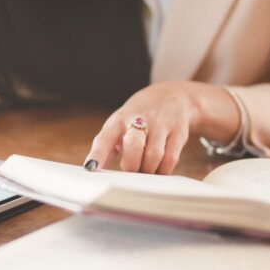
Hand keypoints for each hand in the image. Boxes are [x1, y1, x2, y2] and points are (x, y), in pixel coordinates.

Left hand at [84, 81, 239, 173]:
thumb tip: (92, 169)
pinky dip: (163, 170)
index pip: (104, 138)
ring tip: (145, 172)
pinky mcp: (178, 132)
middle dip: (130, 165)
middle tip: (130, 173)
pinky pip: (170, 158)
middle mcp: (139, 119)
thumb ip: (106, 146)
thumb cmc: (137, 117)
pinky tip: (158, 170)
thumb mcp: (118, 124)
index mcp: (118, 120)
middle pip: (133, 145)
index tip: (90, 168)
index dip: (97, 154)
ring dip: (148, 170)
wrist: (170, 96)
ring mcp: (160, 125)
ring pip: (154, 154)